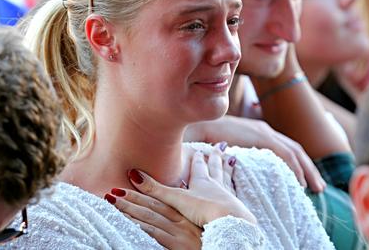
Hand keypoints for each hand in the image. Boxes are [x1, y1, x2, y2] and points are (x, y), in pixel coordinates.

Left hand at [105, 188, 202, 249]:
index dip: (144, 191)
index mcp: (188, 218)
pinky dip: (138, 225)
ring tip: (112, 200)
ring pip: (151, 216)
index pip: (162, 201)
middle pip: (153, 206)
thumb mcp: (194, 235)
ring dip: (129, 207)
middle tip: (113, 189)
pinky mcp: (178, 246)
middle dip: (132, 197)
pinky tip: (125, 220)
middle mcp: (184, 223)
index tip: (129, 180)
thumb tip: (162, 219)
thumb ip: (179, 226)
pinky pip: (154, 233)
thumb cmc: (208, 247)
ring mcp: (181, 234)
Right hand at [122, 148, 256, 227]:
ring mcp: (227, 196)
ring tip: (231, 160)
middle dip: (215, 158)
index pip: (198, 166)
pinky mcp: (236, 209)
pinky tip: (236, 190)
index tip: (199, 148)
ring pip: (226, 178)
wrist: (229, 221)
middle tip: (220, 147)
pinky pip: (235, 194)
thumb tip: (132, 173)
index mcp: (201, 181)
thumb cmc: (204, 208)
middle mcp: (215, 185)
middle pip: (215, 168)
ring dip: (227, 168)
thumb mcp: (176, 198)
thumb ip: (155, 188)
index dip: (197, 157)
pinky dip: (234, 188)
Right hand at [186, 116, 325, 191]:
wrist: (197, 128)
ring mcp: (264, 131)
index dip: (298, 164)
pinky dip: (294, 168)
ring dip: (307, 170)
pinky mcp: (261, 136)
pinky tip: (298, 182)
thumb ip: (238, 156)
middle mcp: (265, 129)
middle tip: (319, 187)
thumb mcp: (228, 149)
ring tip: (314, 188)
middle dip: (309, 169)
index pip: (286, 148)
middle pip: (295, 149)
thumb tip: (240, 171)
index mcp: (259, 131)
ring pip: (295, 152)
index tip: (305, 180)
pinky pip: (284, 154)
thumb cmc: (206, 140)